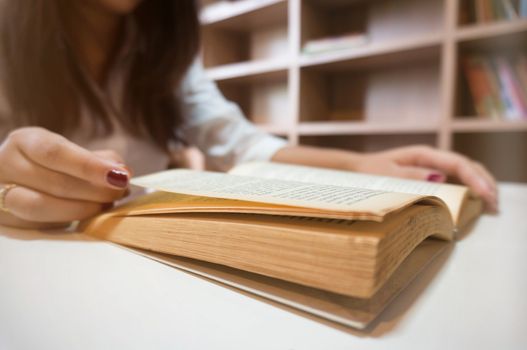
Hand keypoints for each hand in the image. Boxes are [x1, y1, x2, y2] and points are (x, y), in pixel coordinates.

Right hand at [0, 127, 129, 228]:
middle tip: (119, 192)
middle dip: (95, 190)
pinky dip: (68, 220)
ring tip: (104, 206)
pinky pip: (39, 224)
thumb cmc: (50, 164)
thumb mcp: (69, 151)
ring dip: (81, 209)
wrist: (14, 178)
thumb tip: (122, 171)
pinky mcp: (6, 220)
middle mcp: (7, 164)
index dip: (89, 166)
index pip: (56, 152)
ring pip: (41, 207)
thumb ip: (97, 159)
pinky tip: (87, 216)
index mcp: (24, 141)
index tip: (119, 176)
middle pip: (54, 182)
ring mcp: (0, 193)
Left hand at [350, 145, 497, 211]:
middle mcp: (431, 159)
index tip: (486, 195)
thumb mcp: (385, 174)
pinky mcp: (429, 176)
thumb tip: (439, 178)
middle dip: (485, 183)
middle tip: (495, 205)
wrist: (356, 169)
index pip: (458, 163)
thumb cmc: (368, 171)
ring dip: (481, 187)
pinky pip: (455, 181)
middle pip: (467, 167)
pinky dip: (469, 191)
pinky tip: (476, 203)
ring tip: (492, 207)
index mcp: (423, 155)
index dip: (476, 178)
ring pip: (465, 173)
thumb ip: (409, 176)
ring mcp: (432, 167)